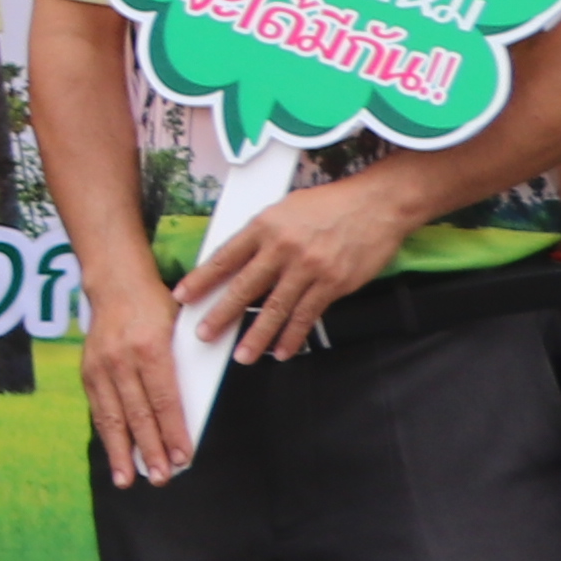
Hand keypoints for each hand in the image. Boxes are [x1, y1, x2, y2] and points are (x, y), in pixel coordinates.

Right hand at [79, 272, 197, 487]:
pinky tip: (115, 456)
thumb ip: (185, 366)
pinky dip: (108, 436)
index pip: (165, 399)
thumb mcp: (180, 330)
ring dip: (122, 452)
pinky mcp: (87, 371)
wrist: (116, 283)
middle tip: (161, 477)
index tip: (182, 457)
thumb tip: (193, 410)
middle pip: (138, 413)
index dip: (174, 432)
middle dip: (150, 450)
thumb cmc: (158, 307)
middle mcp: (121, 358)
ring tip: (128, 480)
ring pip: (113, 417)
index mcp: (150, 346)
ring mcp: (100, 365)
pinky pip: (100, 410)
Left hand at [168, 172, 416, 365]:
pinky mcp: (333, 283)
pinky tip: (282, 351)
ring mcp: (308, 268)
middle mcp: (283, 247)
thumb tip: (235, 261)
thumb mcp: (285, 209)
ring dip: (257, 336)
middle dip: (221, 315)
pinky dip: (293, 336)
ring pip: (275, 308)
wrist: (376, 204)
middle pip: (244, 287)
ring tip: (242, 356)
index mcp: (265, 225)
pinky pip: (307, 315)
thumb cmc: (329, 204)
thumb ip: (260, 235)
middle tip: (204, 335)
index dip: (202, 279)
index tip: (183, 296)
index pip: (225, 257)